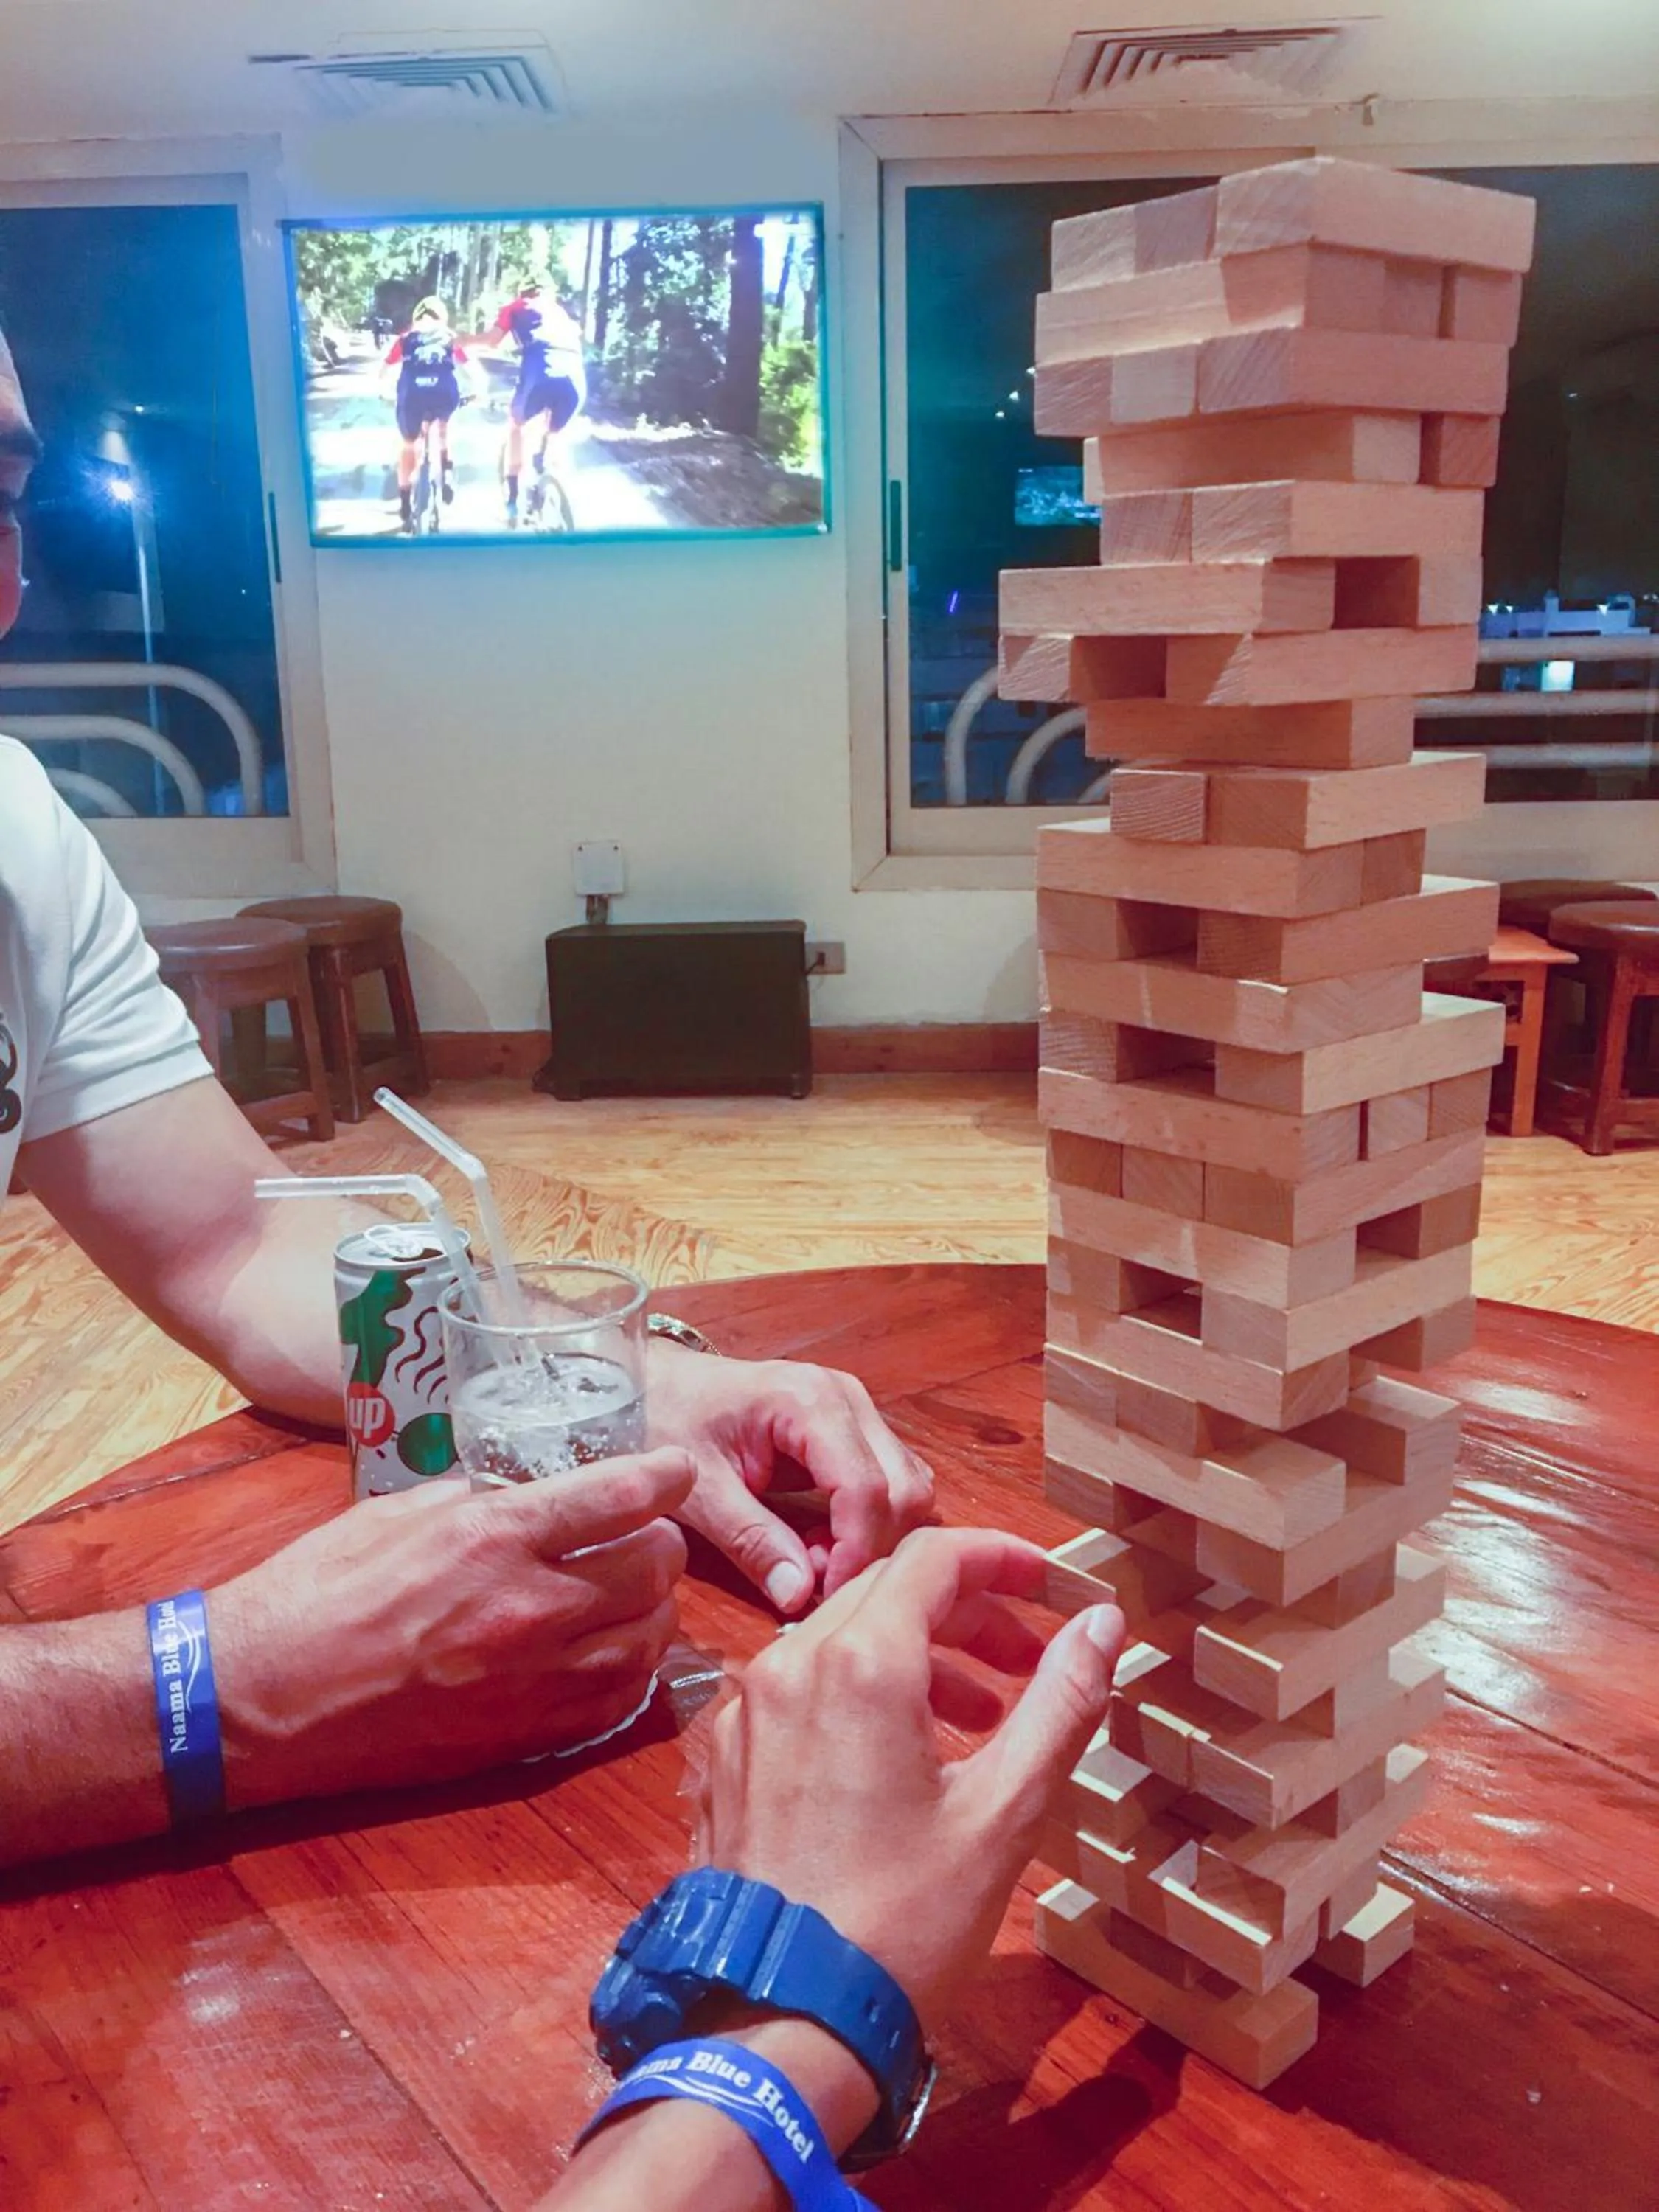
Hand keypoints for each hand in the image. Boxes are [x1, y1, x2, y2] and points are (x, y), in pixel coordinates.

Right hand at [212, 1447, 694, 1804]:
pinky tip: (611, 1650)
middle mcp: (530, 1607)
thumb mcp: (399, 1512)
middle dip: (660, 1541)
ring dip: (653, 1608)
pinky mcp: (528, 1737)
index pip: (620, 1496)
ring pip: (652, 1637)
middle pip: (656, 1567)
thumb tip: (533, 1490)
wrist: (263, 1698)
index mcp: (494, 1537)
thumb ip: (479, 1499)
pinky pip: (622, 1702)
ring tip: (629, 1593)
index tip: (676, 1468)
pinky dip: (631, 1670)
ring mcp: (535, 1681)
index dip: (665, 1475)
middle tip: (640, 1534)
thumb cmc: (316, 1592)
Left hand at [645, 1342, 934, 1614]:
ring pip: (906, 1486)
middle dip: (869, 1545)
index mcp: (809, 1401)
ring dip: (873, 1535)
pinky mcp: (854, 1427)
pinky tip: (820, 1537)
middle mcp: (847, 1398)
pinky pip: (889, 1481)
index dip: (855, 1550)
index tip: (824, 1594)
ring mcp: (856, 1409)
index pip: (865, 1487)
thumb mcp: (699, 1492)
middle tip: (814, 1580)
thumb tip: (799, 1596)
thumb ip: (752, 1542)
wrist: (655, 1384)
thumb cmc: (668, 1423)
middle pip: (903, 1488)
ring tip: (813, 1559)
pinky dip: (869, 1521)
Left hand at [697, 1527, 1124, 2036]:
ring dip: (919, 1655)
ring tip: (981, 1719)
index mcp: (861, 1662)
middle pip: (887, 1590)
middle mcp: (790, 1663)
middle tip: (1028, 1662)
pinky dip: (861, 1693)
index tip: (1051, 1586)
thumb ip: (1059, 1703)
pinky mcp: (726, 1756)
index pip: (934, 1555)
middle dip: (968, 1612)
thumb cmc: (903, 1922)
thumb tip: (1102, 1624)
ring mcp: (747, 1710)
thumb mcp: (1004, 1814)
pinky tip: (902, 1758)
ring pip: (840, 1637)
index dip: (1001, 1558)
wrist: (781, 2021)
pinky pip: (801, 1688)